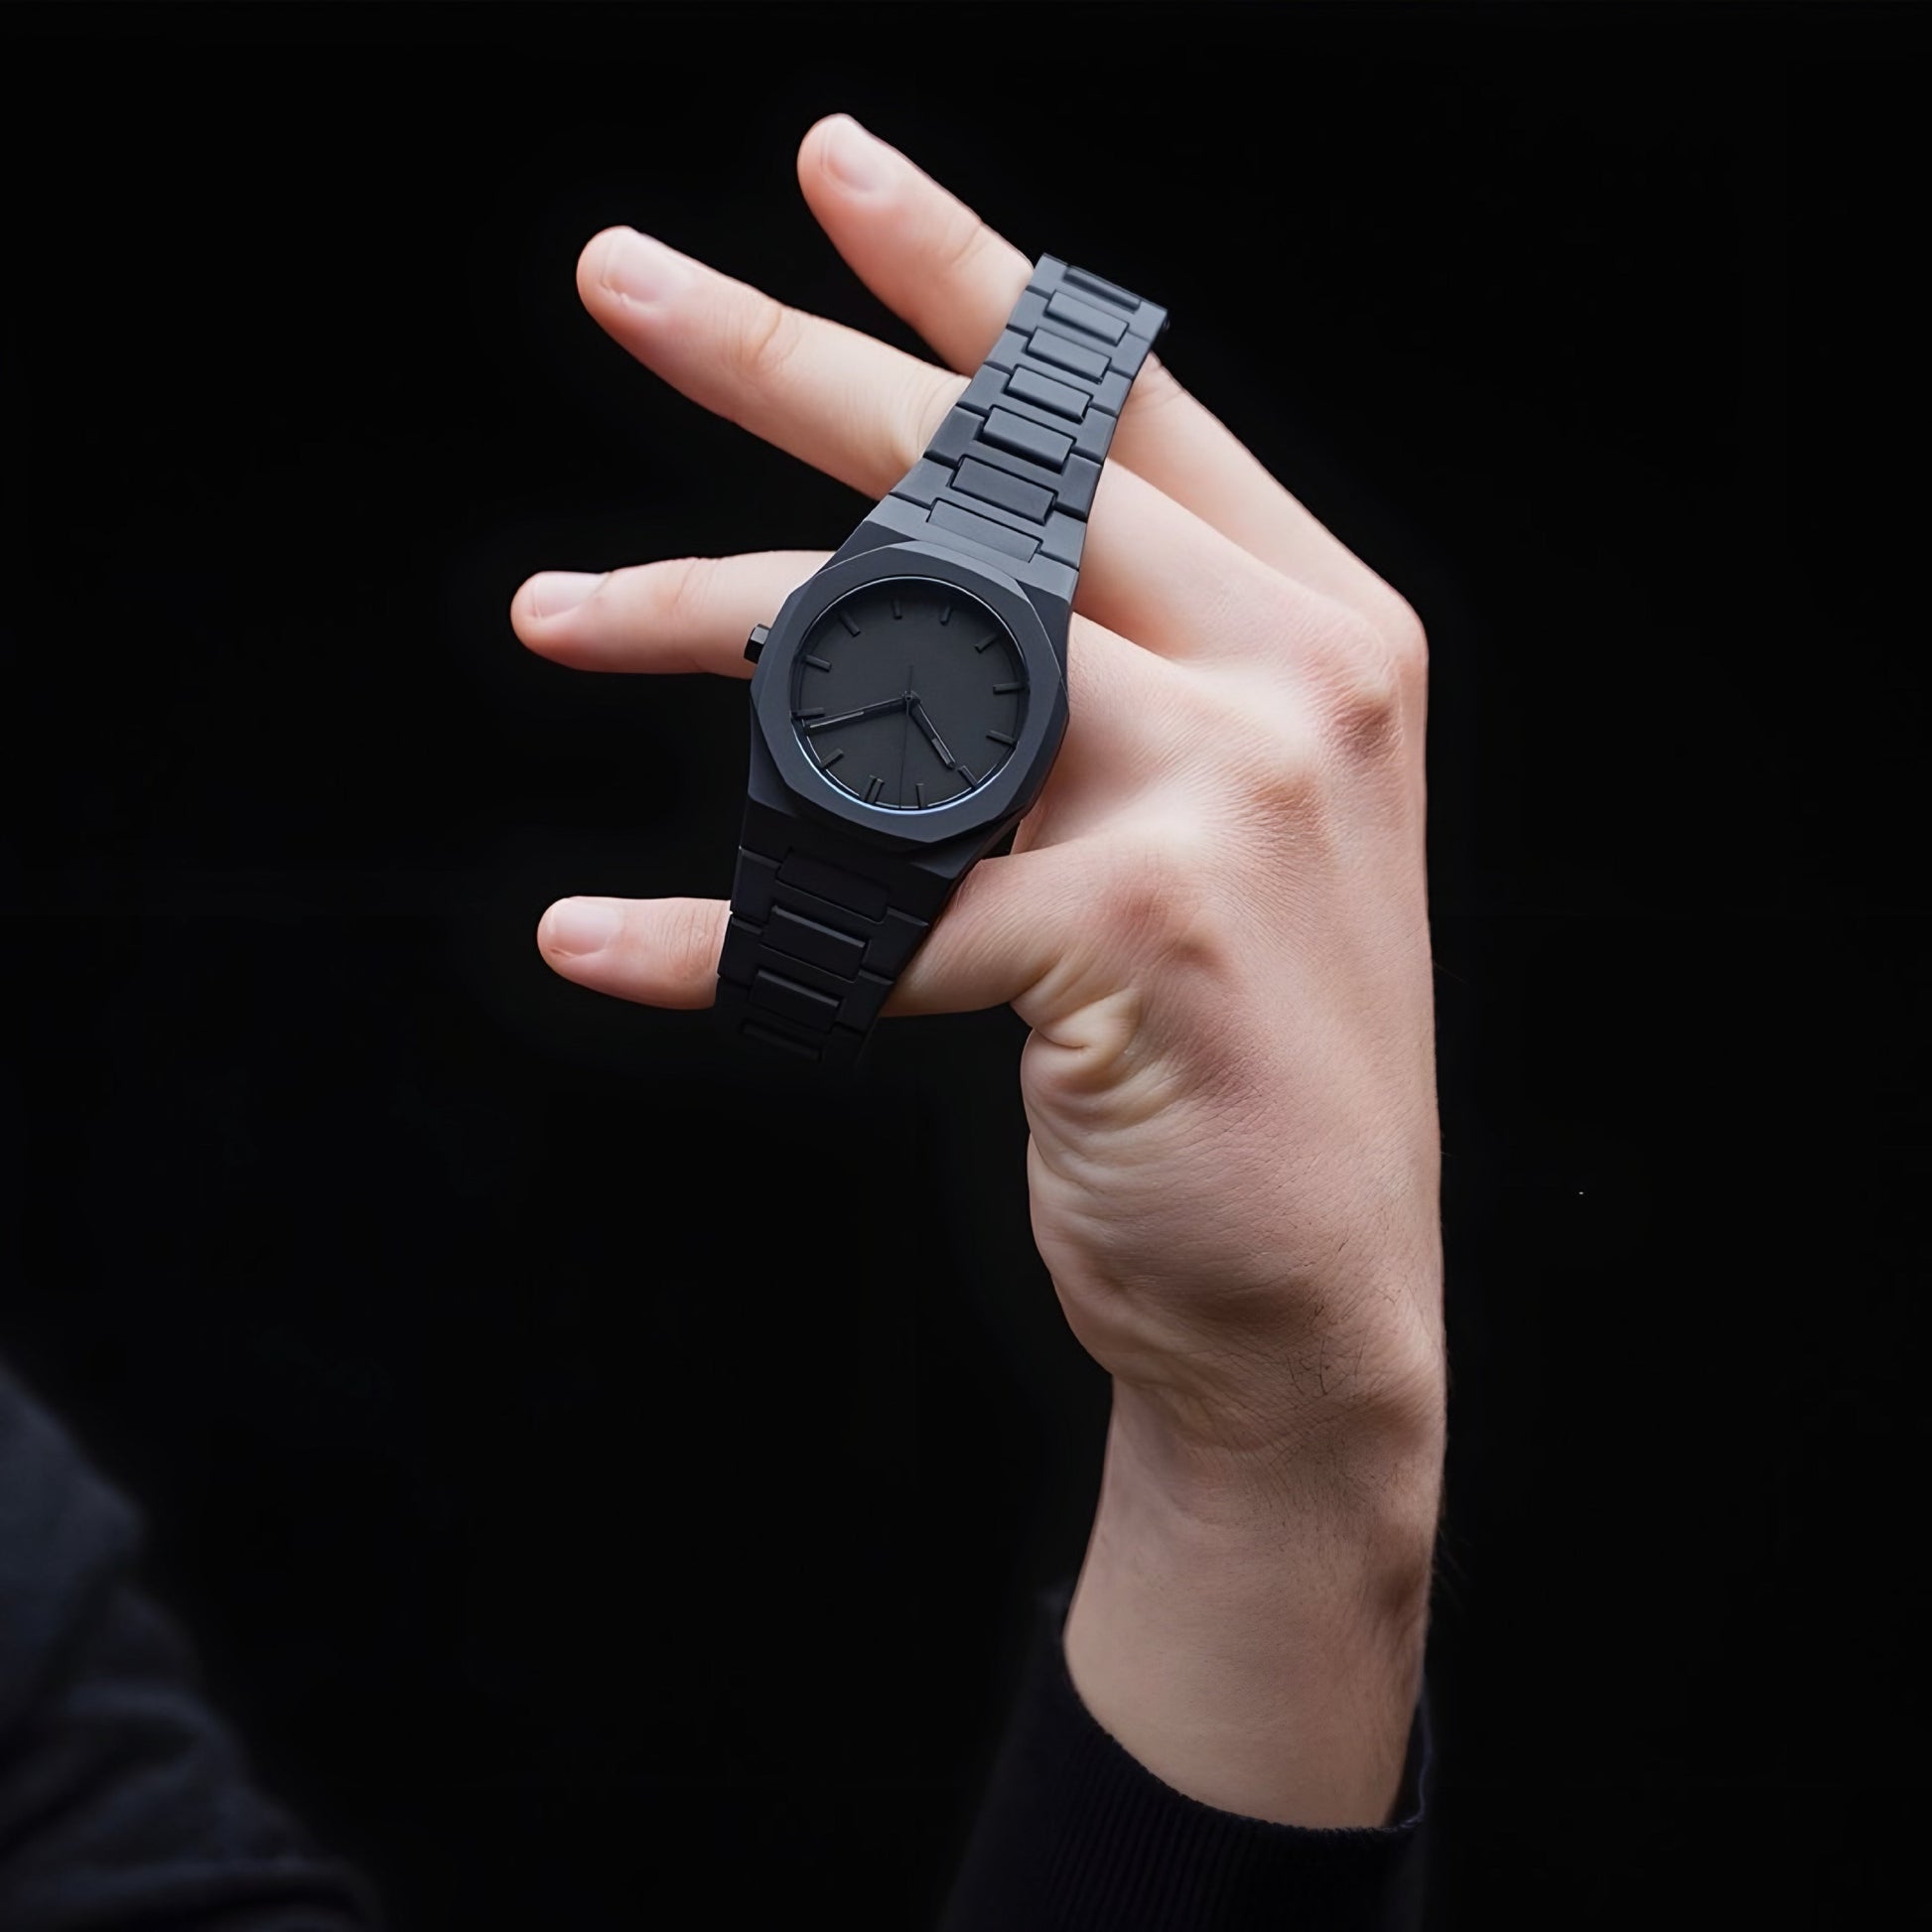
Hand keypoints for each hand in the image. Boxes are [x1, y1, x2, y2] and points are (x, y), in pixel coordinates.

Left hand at [513, 114, 1443, 1827]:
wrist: (1318, 1297)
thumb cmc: (1238, 1054)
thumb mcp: (1220, 826)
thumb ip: (1115, 683)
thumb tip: (889, 588)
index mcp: (1320, 624)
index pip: (1124, 407)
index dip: (969, 278)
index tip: (828, 171)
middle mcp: (1293, 676)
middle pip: (997, 479)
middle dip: (785, 361)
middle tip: (617, 278)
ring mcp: (1226, 794)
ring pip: (905, 663)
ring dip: (696, 620)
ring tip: (548, 612)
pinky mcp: (1134, 934)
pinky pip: (864, 911)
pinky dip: (719, 939)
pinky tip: (594, 940)